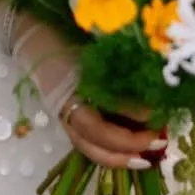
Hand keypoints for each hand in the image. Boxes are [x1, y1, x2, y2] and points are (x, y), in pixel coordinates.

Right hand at [12, 14, 167, 170]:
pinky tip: (131, 150)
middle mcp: (65, 111)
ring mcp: (65, 119)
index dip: (130, 120)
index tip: (156, 114)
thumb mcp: (94, 50)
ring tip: (147, 158)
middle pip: (95, 143)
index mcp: (69, 93)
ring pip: (91, 150)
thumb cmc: (65, 36)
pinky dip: (111, 151)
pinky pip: (89, 144)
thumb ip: (117, 71)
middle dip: (128, 148)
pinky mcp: (68, 120)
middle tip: (159, 140)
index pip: (100, 121)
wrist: (34, 36)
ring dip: (120, 158)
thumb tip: (153, 92)